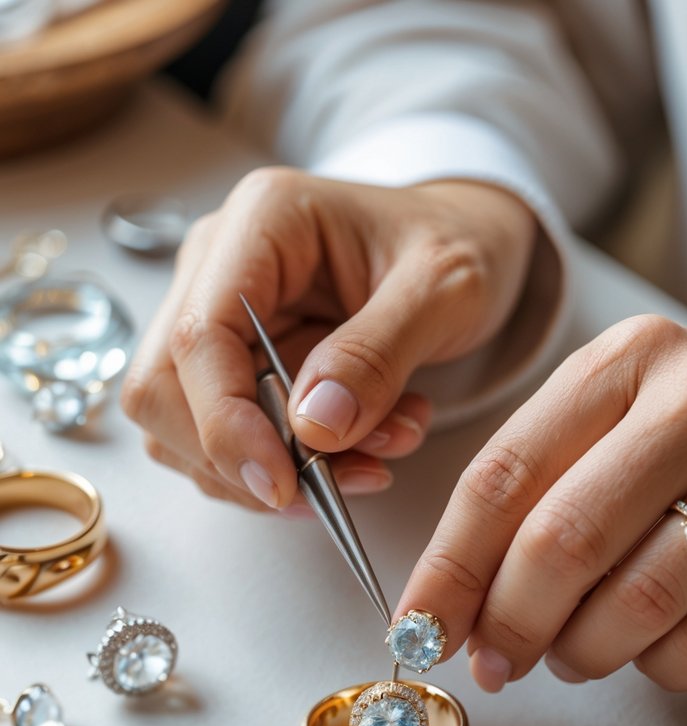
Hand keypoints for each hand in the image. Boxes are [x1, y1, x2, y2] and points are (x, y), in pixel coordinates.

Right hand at [122, 170, 534, 510]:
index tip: (282, 483)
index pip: (200, 337)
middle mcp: (218, 267)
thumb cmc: (460, 244)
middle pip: (163, 391)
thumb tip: (312, 428)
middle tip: (333, 487)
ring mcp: (221, 321)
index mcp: (262, 222)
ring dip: (273, 474)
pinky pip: (234, 445)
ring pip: (187, 432)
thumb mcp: (445, 289)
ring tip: (374, 459)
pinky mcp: (238, 368)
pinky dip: (292, 472)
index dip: (227, 424)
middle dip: (242, 460)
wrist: (467, 245)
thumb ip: (378, 355)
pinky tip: (362, 452)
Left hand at [397, 316, 686, 713]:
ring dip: (620, 663)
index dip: (449, 575)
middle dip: (522, 630)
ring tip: (613, 643)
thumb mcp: (612, 417)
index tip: (420, 635)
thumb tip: (454, 614)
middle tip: (510, 660)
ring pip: (669, 627)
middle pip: (572, 550)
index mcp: (634, 362)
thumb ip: (531, 495)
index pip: (504, 479)